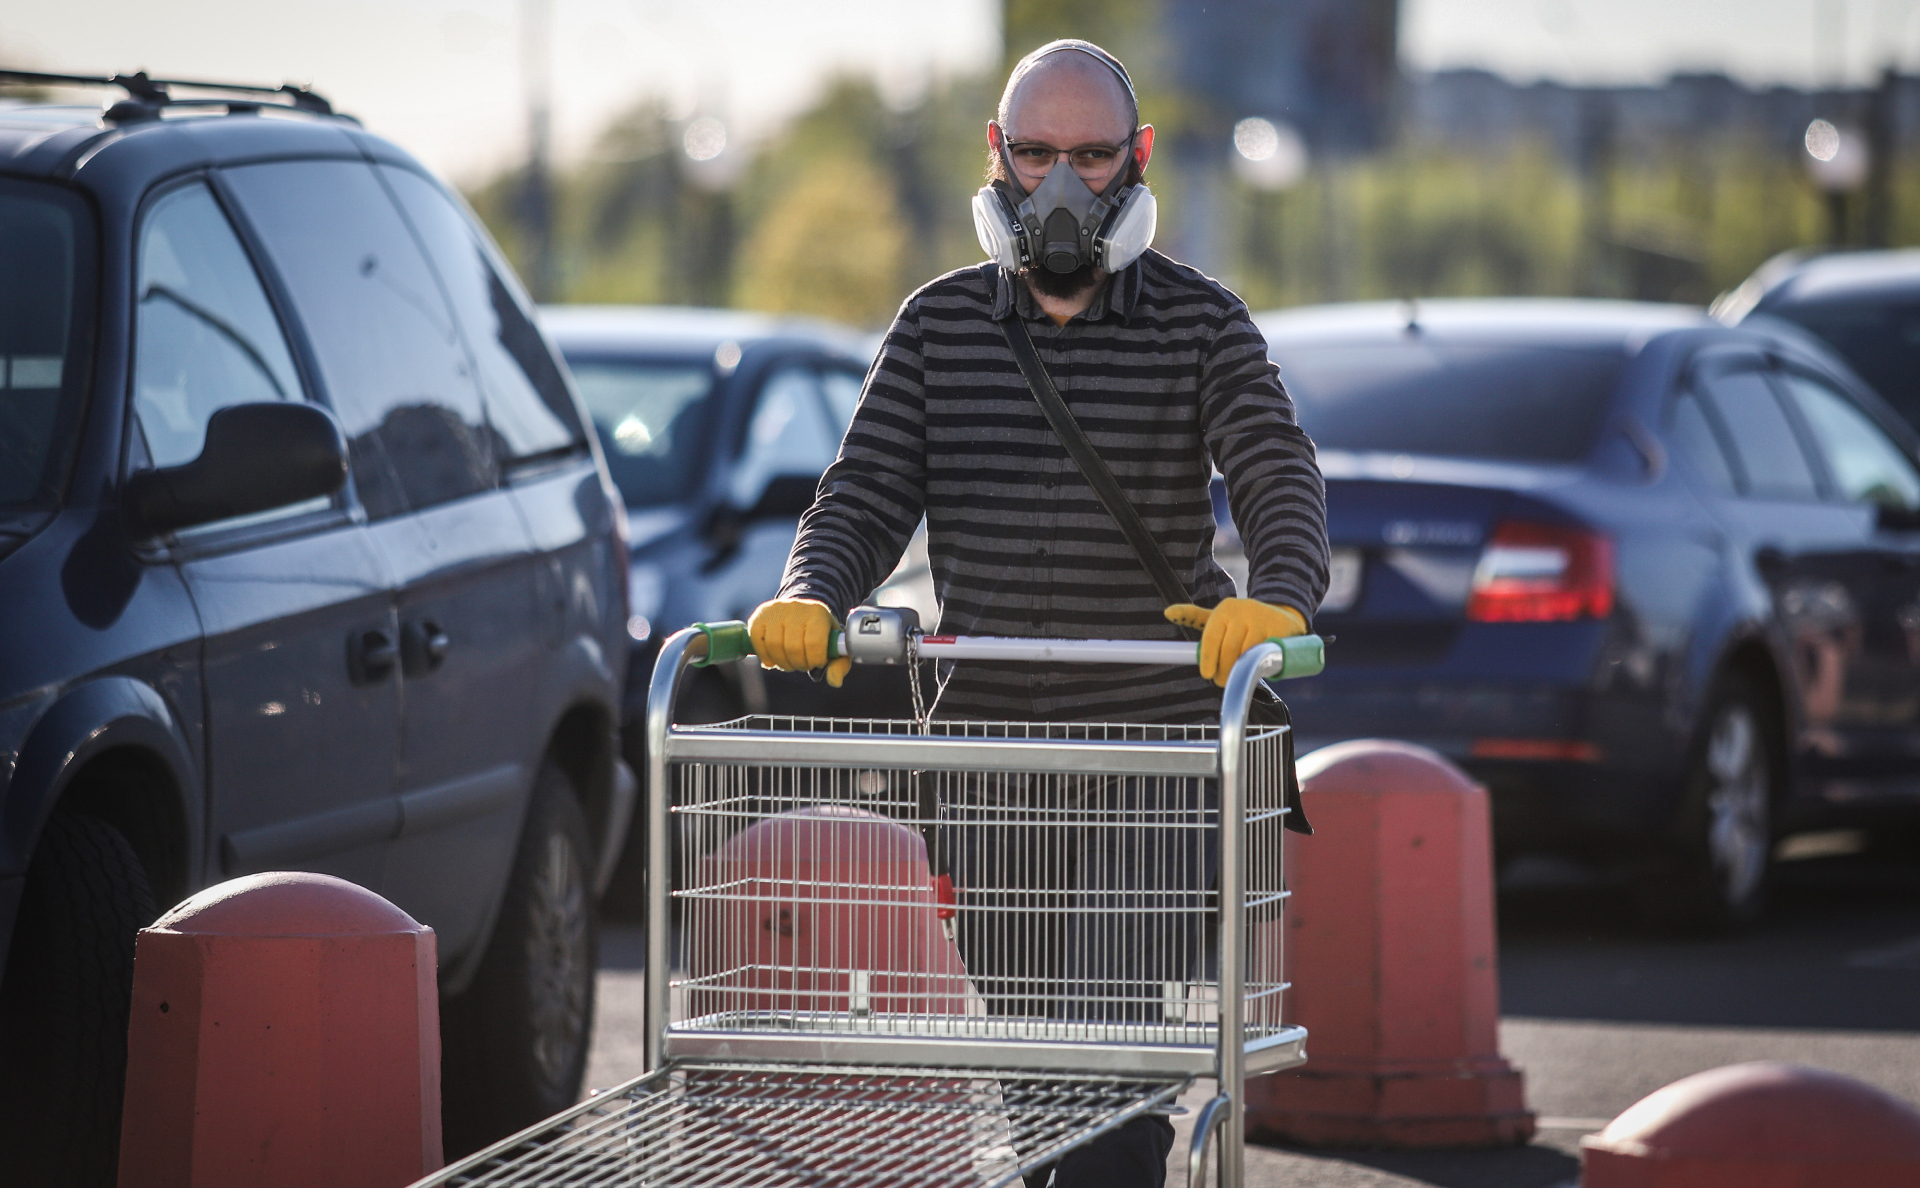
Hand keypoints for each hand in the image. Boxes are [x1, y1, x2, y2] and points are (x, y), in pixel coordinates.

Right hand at [748, 598, 851, 686]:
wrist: (800, 613)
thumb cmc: (819, 633)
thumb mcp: (834, 645)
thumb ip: (839, 664)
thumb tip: (835, 681)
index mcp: (818, 613)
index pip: (814, 643)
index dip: (814, 660)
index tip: (816, 662)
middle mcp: (796, 608)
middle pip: (793, 647)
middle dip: (798, 664)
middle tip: (802, 665)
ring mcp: (775, 611)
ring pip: (774, 645)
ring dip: (782, 663)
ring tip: (789, 663)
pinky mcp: (758, 617)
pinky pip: (757, 641)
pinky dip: (765, 656)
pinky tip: (773, 659)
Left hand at [1164, 598, 1307, 687]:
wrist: (1282, 615)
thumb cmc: (1244, 622)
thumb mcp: (1220, 618)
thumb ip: (1194, 617)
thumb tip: (1167, 612)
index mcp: (1225, 609)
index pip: (1211, 637)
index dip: (1208, 658)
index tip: (1207, 674)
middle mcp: (1243, 610)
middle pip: (1229, 649)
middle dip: (1224, 670)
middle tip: (1222, 682)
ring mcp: (1263, 619)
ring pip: (1247, 654)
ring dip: (1241, 670)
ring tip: (1238, 677)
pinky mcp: (1280, 629)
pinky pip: (1266, 654)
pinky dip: (1260, 665)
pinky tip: (1257, 670)